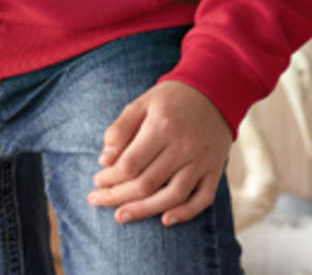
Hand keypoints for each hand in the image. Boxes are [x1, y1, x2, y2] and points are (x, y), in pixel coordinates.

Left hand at [87, 81, 231, 226]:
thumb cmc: (170, 98)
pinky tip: (165, 220)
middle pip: (147, 183)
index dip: (110, 177)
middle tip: (98, 200)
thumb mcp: (142, 103)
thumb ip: (121, 129)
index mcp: (162, 126)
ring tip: (121, 216)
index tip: (96, 181)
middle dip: (118, 196)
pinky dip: (186, 213)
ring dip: (144, 210)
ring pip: (172, 195)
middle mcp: (183, 145)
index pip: (130, 164)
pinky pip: (203, 198)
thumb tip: (104, 159)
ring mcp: (201, 159)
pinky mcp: (215, 168)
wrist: (213, 91)